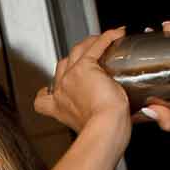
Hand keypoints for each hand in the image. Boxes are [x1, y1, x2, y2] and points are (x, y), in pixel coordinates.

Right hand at [34, 26, 130, 140]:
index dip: (47, 91)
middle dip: (75, 60)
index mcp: (58, 108)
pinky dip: (106, 38)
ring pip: (76, 51)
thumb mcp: (91, 129)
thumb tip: (127, 120)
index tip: (52, 91)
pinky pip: (95, 46)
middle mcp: (61, 91)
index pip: (43, 98)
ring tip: (103, 41)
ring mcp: (70, 78)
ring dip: (89, 43)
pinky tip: (116, 35)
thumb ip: (96, 122)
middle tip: (92, 58)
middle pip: (62, 66)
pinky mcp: (84, 67)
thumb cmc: (103, 134)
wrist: (104, 130)